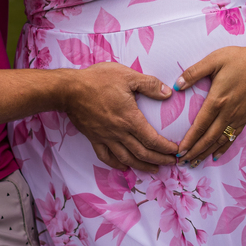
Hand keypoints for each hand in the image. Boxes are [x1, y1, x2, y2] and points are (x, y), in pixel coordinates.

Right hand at [60, 62, 179, 173]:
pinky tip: (124, 166)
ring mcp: (105, 137)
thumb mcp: (127, 75)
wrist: (69, 90)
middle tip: (171, 163)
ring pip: (126, 158)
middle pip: (142, 153)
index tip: (176, 151)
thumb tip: (168, 93)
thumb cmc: (98, 80)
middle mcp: (119, 132)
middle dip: (159, 160)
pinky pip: (106, 157)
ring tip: (153, 169)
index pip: (152, 139)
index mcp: (130, 118)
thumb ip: (149, 84)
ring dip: (142, 166)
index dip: (166, 148)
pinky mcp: (94, 138)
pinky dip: (116, 164)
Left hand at [174, 45, 245, 165]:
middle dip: (195, 151)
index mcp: (218, 99)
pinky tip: (215, 155)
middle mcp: (228, 112)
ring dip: (206, 153)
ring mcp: (238, 116)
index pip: (200, 125)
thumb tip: (176, 85)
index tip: (179, 151)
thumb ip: (193, 72)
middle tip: (182, 162)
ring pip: (220, 141)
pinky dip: (223, 148)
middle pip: (209, 138)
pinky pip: (233, 137)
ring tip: (195, 162)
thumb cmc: (237, 58)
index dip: (189, 140)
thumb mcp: (213, 60)